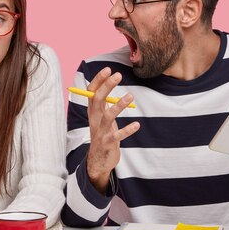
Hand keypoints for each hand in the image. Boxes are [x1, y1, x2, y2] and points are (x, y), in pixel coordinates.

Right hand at [85, 67, 139, 193]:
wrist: (98, 160)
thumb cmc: (103, 134)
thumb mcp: (101, 117)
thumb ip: (103, 102)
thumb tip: (109, 81)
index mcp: (92, 111)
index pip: (91, 92)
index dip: (98, 80)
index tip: (108, 69)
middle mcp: (94, 119)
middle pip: (98, 100)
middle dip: (107, 86)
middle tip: (118, 74)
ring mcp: (100, 132)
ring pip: (107, 116)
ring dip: (118, 105)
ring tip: (130, 96)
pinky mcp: (108, 143)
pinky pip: (117, 136)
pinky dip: (127, 130)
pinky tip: (137, 125)